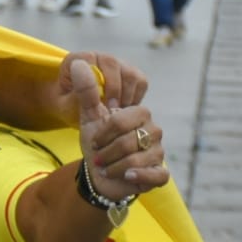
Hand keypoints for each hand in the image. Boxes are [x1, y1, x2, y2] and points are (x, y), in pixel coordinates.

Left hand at [59, 51, 147, 112]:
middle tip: (110, 110)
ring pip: (130, 73)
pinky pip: (141, 82)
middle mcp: (100, 57)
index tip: (97, 101)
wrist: (79, 111)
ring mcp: (118, 64)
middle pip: (113, 64)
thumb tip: (90, 84)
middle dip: (113, 89)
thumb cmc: (69, 107)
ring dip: (125, 95)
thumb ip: (76, 95)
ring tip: (116, 111)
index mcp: (78, 60)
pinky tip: (123, 108)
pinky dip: (135, 97)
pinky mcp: (132, 73)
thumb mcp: (66, 105)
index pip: (89, 59)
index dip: (96, 80)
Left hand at [70, 59, 169, 199]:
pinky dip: (137, 177)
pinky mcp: (161, 173)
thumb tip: (80, 63)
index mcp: (140, 114)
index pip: (121, 120)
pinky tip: (126, 177)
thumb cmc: (97, 142)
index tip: (94, 141)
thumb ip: (87, 91)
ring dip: (112, 167)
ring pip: (135, 160)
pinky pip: (155, 175)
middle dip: (105, 152)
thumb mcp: (88, 116)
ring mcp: (159, 152)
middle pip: (127, 141)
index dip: (102, 133)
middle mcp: (154, 131)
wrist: (99, 172)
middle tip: (98, 156)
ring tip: (106, 168)